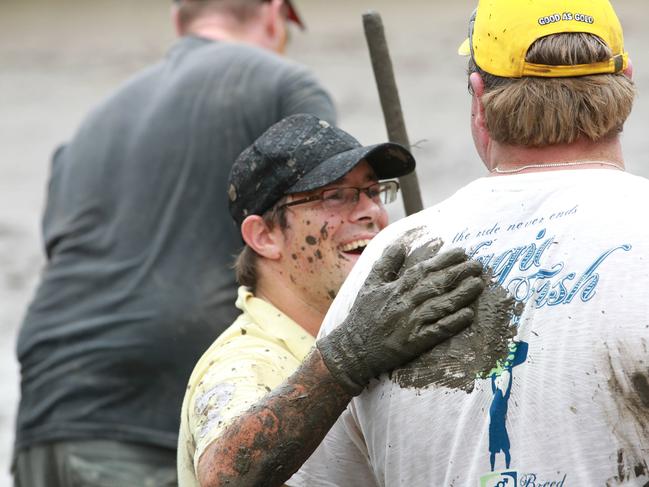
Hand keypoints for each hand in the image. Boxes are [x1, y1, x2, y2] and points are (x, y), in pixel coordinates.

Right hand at [316, 239, 483, 394]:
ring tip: (479, 284)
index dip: (444, 260)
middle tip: (478, 265)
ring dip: (461, 294)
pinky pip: (438, 331)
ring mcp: (411, 323)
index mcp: (396, 288)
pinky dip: (453, 322)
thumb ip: (386, 262)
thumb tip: (402, 243)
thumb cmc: (362, 315)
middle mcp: (405, 303)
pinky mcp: (414, 342)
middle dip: (459, 273)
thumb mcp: (370, 284)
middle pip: (436, 285)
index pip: (424, 270)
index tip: (462, 252)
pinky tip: (468, 315)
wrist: (353, 349)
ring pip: (441, 305)